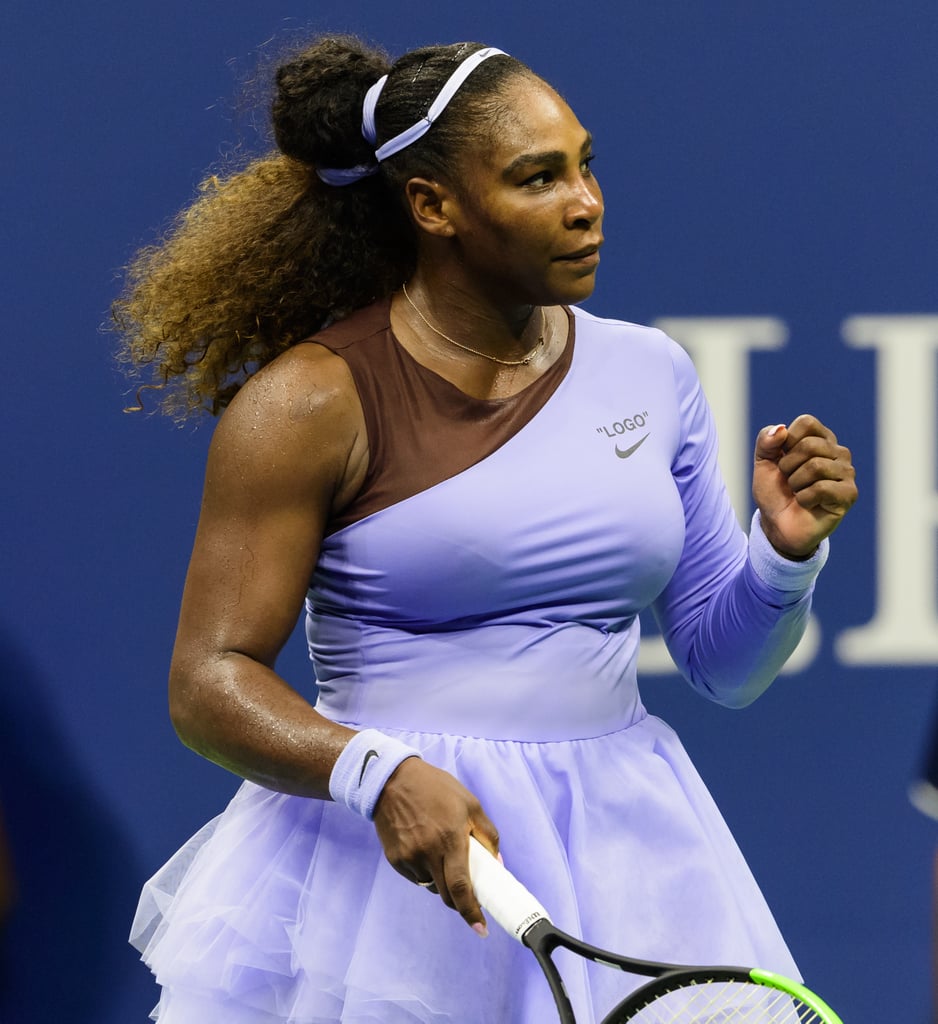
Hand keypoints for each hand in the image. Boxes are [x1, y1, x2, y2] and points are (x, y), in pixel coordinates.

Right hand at [373, 757, 498, 934]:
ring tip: (442, 854)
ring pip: (431, 886)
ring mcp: (409, 858)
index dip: (472, 912)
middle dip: (460, 901)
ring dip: (442, 881)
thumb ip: (487, 835)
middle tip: (468, 895)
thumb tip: (497, 865)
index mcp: (450, 838)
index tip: (481, 930)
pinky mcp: (395, 859)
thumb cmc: (437, 789)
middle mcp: (428, 852)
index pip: (461, 887)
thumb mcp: (470, 803)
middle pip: (446, 895)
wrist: (392, 780)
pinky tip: (425, 849)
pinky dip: (426, 872)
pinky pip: (416, 877)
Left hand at [751, 414, 856, 558]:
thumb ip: (766, 441)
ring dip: (795, 483)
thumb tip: (781, 429)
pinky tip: (807, 504)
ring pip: (815, 466)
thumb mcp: (763, 463)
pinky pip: (822, 488)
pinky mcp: (849, 494)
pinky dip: (804, 498)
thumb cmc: (775, 493)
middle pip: (809, 445)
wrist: (777, 525)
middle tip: (789, 481)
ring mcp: (847, 473)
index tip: (782, 460)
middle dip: (788, 466)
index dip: (786, 442)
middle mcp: (838, 452)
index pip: (806, 422)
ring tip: (798, 492)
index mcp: (821, 439)